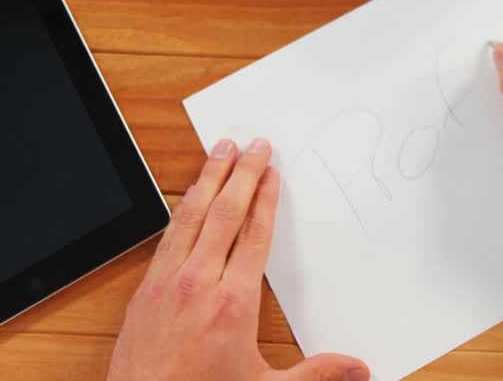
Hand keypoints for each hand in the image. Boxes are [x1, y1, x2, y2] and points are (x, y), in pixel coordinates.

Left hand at [106, 138, 369, 380]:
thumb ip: (315, 375)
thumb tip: (358, 368)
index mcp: (234, 302)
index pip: (253, 235)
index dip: (265, 199)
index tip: (271, 173)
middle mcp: (199, 283)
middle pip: (224, 213)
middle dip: (241, 173)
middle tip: (253, 144)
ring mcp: (167, 282)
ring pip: (190, 216)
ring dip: (207, 179)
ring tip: (219, 151)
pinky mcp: (144, 290)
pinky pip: (167, 236)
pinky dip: (180, 208)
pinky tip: (186, 198)